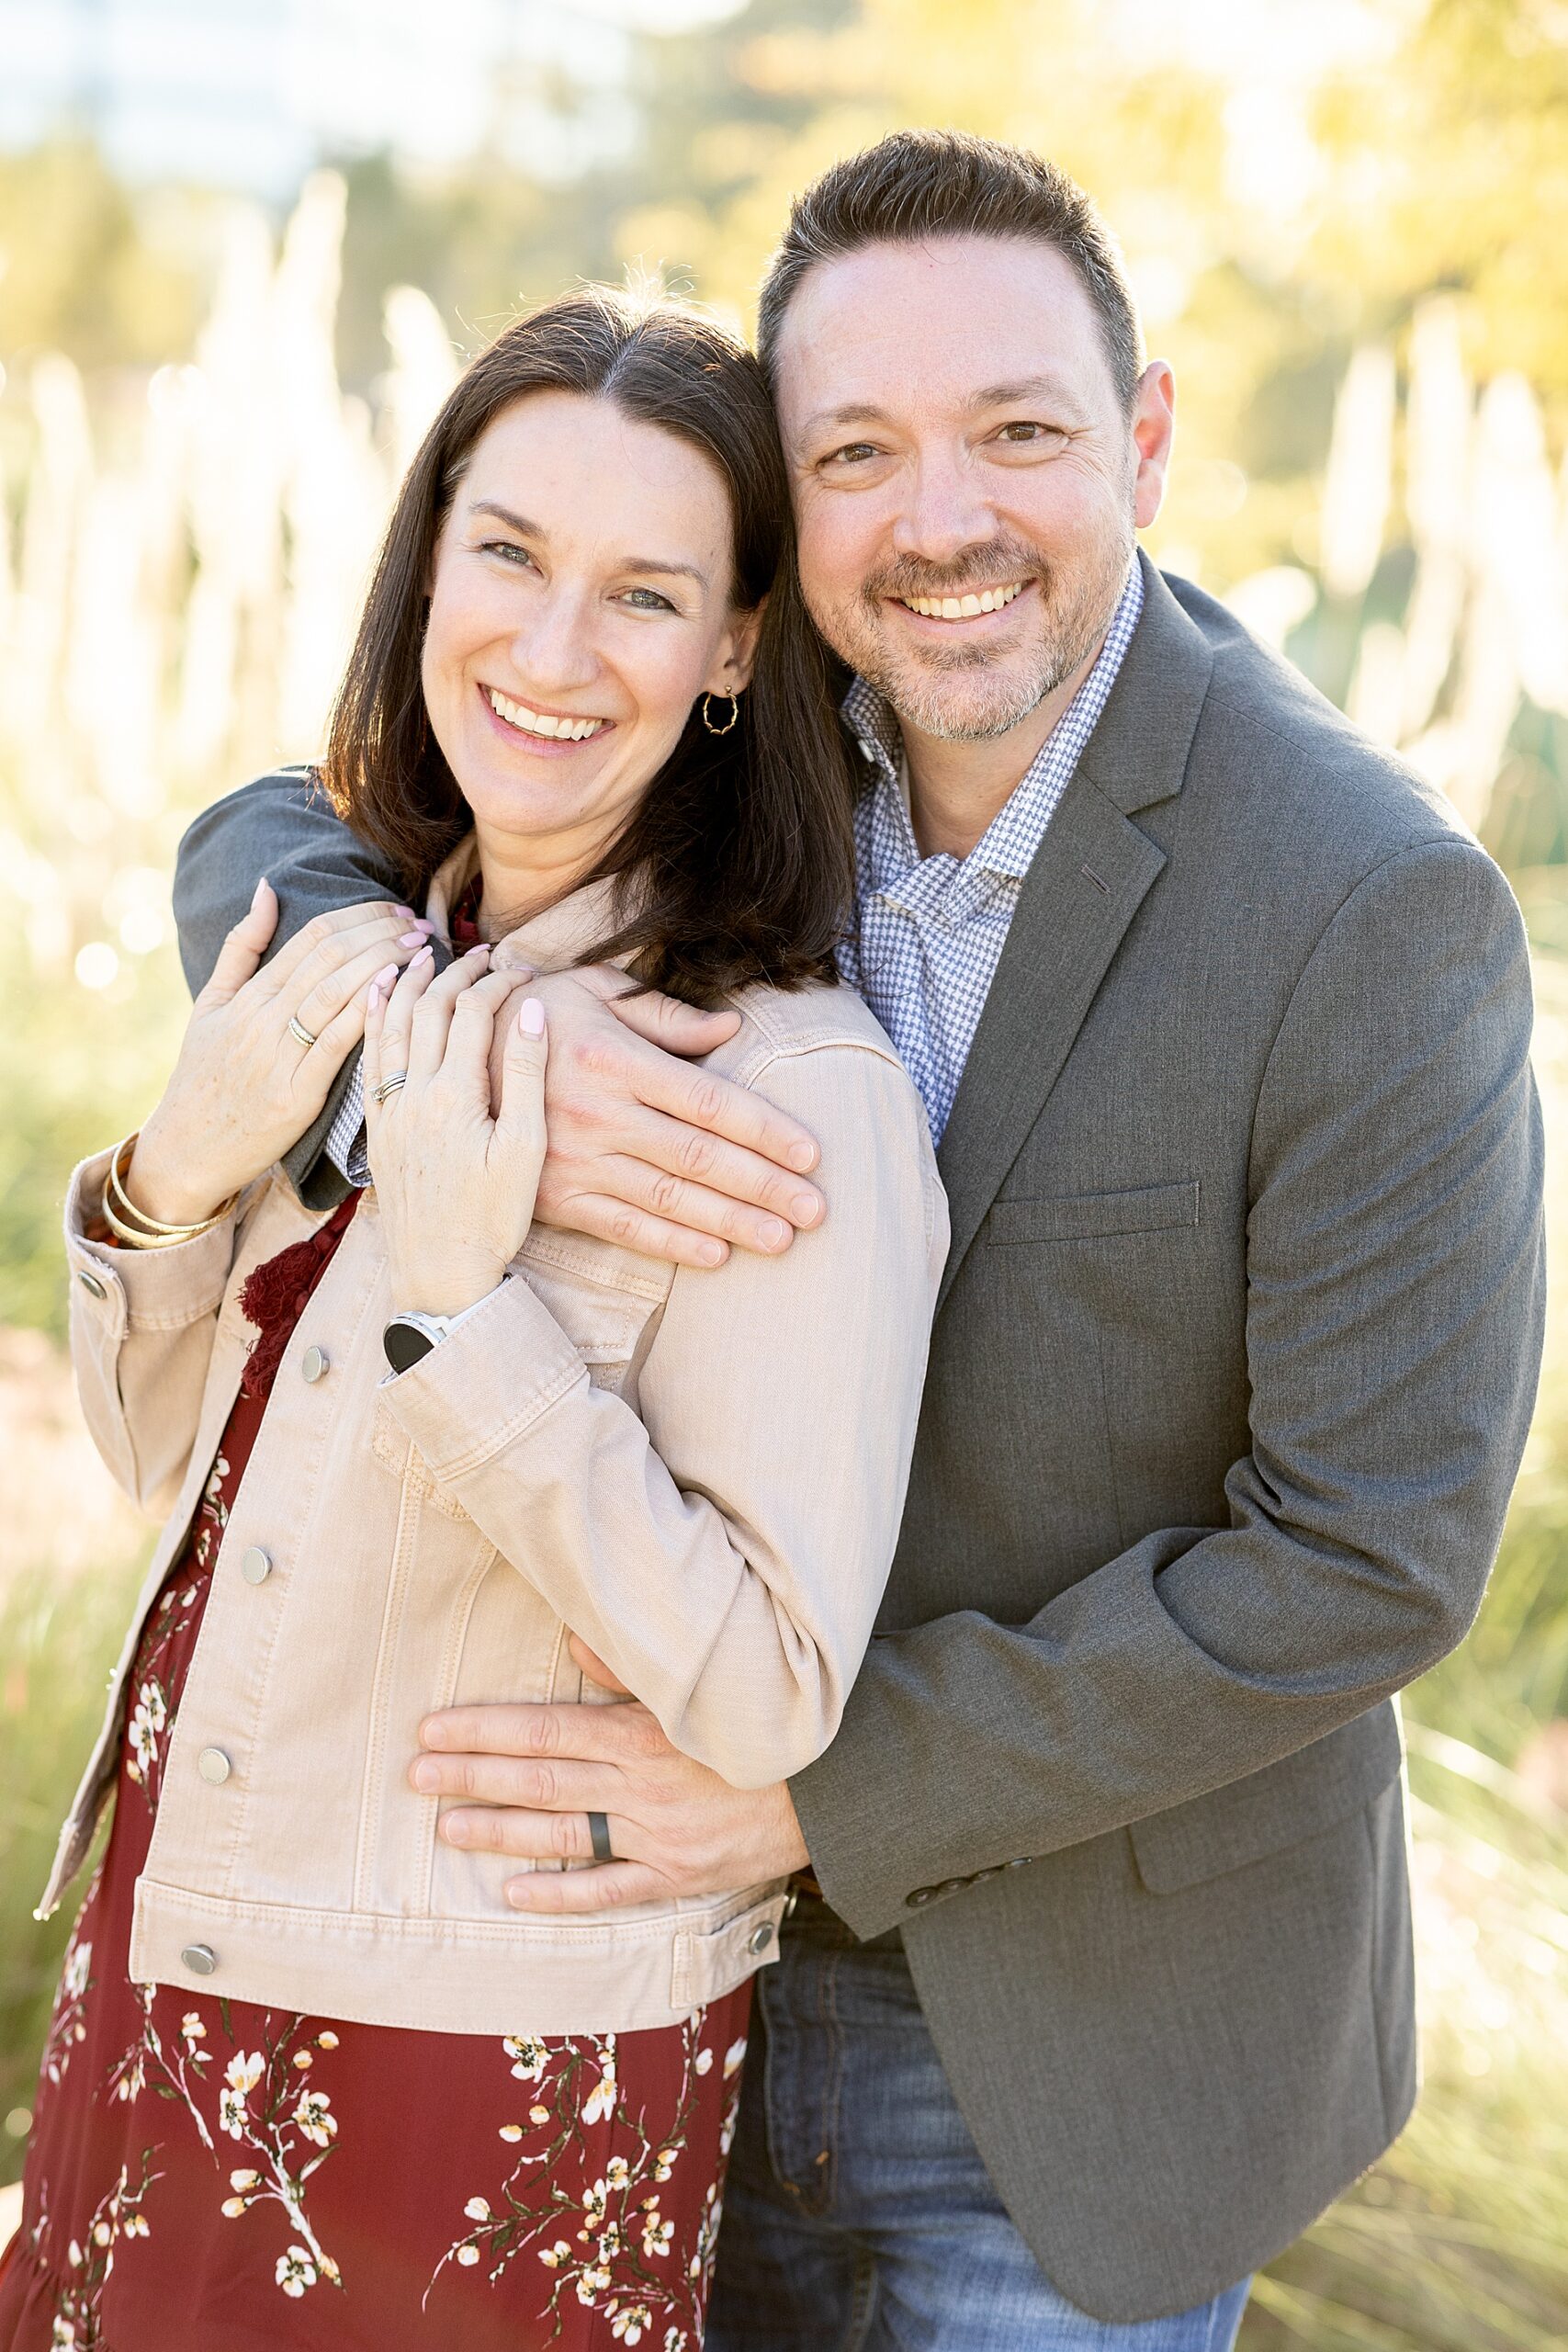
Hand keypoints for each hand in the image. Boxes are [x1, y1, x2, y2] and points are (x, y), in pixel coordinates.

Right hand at [128, 884, 428, 1226]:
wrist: (187, 1146)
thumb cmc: (204, 1074)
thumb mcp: (211, 1004)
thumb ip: (240, 947)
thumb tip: (267, 888)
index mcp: (248, 995)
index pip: (311, 938)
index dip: (358, 916)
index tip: (393, 909)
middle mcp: (263, 1019)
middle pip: (329, 958)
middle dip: (380, 932)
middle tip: (419, 922)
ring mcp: (279, 1056)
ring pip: (335, 992)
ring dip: (383, 962)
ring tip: (419, 947)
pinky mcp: (296, 1094)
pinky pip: (336, 1044)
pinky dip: (366, 1011)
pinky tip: (395, 988)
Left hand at [364, 944, 547, 1317]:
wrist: (438, 1274)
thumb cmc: (491, 1220)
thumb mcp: (525, 1151)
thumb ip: (527, 1077)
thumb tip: (531, 1011)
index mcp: (455, 1097)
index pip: (473, 1013)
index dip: (498, 981)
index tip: (522, 967)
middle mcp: (413, 1094)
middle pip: (430, 1008)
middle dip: (457, 970)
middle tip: (483, 951)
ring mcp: (388, 1109)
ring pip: (391, 1024)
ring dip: (408, 981)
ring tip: (423, 950)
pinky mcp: (374, 1127)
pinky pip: (367, 1056)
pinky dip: (373, 1017)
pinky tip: (375, 994)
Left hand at [409, 1678, 811, 1911]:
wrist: (832, 1786)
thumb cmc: (759, 1722)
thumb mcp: (701, 1683)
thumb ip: (629, 1665)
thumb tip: (569, 1633)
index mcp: (644, 1730)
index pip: (546, 1729)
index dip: (485, 1729)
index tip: (434, 1728)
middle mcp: (643, 1784)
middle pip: (541, 1780)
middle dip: (473, 1776)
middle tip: (415, 1775)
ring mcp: (659, 1835)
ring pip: (564, 1834)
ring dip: (499, 1831)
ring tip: (445, 1826)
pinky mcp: (679, 1876)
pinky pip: (609, 1890)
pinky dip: (560, 1894)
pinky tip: (513, 1891)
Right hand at [482, 956, 826, 1269]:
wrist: (443, 1065)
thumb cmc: (531, 1017)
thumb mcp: (590, 992)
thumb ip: (662, 1014)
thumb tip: (729, 1030)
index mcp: (615, 1059)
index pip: (709, 1101)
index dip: (766, 1130)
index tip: (811, 1154)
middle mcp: (600, 1113)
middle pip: (700, 1156)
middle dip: (765, 1186)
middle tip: (816, 1211)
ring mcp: (575, 1160)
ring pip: (669, 1197)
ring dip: (731, 1222)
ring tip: (782, 1240)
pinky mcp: (554, 1196)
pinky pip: (623, 1226)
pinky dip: (671, 1244)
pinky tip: (715, 1255)